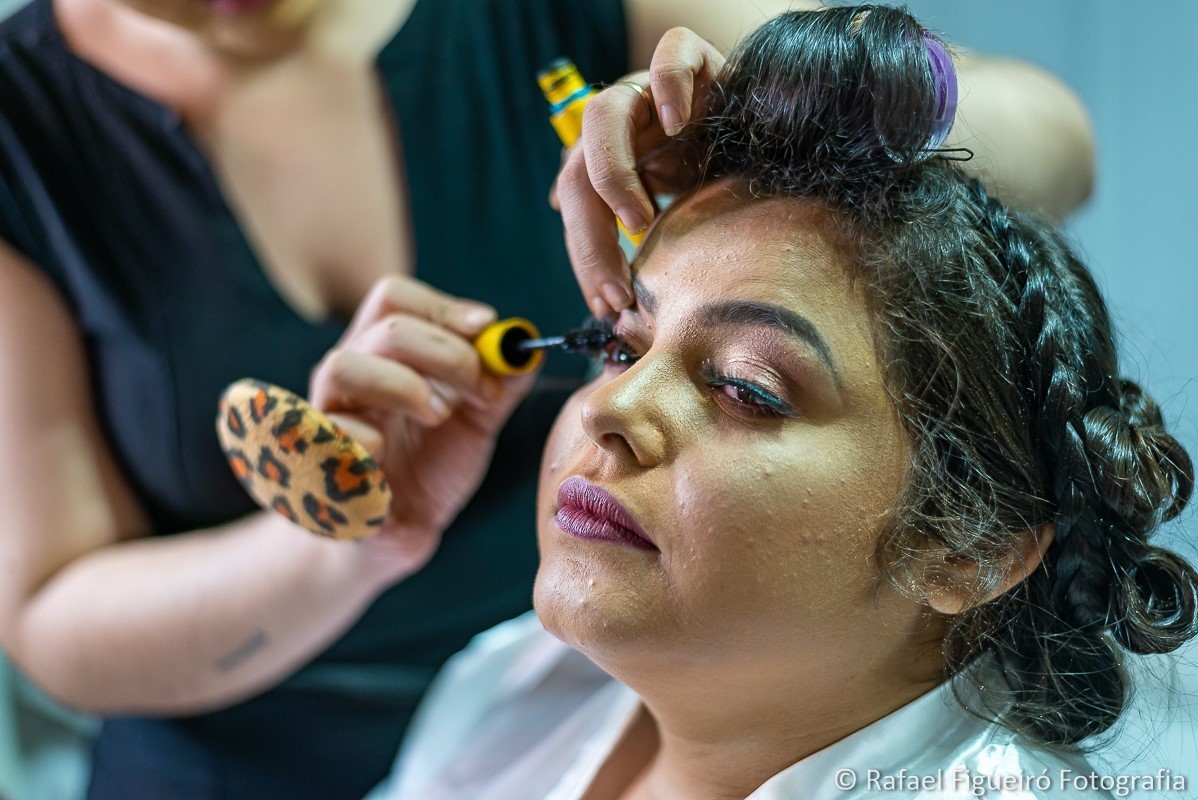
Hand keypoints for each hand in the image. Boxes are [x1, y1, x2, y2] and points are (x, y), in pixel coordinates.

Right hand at [309, 276, 535, 581]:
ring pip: (344, 365)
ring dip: (405, 385)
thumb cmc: (430, 466)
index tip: (486, 328)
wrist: (399, 530)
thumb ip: (501, 384)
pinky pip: (329, 431)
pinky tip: (388, 455)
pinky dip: (368, 438)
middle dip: (447, 352)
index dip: (443, 307)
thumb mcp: (477, 421)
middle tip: (481, 389)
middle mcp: (350, 371)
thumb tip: (527, 349)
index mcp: (384, 352)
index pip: (395, 297)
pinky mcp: (316, 457)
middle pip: (386, 325)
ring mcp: (327, 411)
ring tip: (439, 415)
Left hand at [551, 28, 724, 319]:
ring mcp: (651, 90)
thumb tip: (615, 315)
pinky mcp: (694, 60)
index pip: (575, 207)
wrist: (783, 145)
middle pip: (576, 172)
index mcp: (609, 163)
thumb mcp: (686, 229)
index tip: (607, 305)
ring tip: (639, 221)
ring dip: (612, 176)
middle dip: (590, 239)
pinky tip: (680, 123)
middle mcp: (622, 126)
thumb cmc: (731, 191)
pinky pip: (670, 55)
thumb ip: (651, 255)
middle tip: (618, 288)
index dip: (585, 257)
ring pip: (603, 114)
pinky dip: (668, 86)